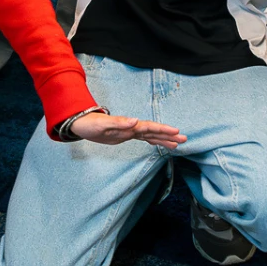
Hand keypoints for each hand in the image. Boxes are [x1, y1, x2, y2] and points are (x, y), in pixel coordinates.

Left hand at [68, 111, 185, 148]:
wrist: (82, 123)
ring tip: (177, 144)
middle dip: (168, 135)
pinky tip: (159, 143)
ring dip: (164, 139)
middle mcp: (132, 127)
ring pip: (151, 135)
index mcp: (129, 125)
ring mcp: (130, 131)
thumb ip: (119, 123)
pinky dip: (153, 140)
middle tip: (184, 139)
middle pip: (154, 131)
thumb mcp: (103, 124)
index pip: (150, 127)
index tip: (176, 132)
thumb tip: (135, 120)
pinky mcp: (125, 136)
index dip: (163, 130)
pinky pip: (144, 138)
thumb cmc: (91, 124)